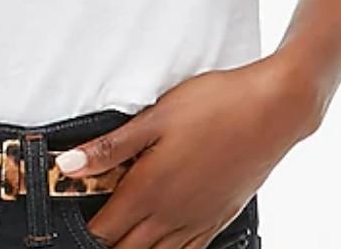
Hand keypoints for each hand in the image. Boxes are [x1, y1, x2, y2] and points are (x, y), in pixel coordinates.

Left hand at [54, 53, 323, 247]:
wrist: (272, 110)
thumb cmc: (214, 105)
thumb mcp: (155, 118)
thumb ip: (110, 147)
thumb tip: (68, 165)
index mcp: (150, 190)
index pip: (104, 230)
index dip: (83, 230)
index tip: (68, 221)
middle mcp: (172, 214)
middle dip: (106, 244)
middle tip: (93, 229)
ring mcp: (198, 220)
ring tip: (121, 236)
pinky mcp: (219, 218)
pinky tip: (163, 242)